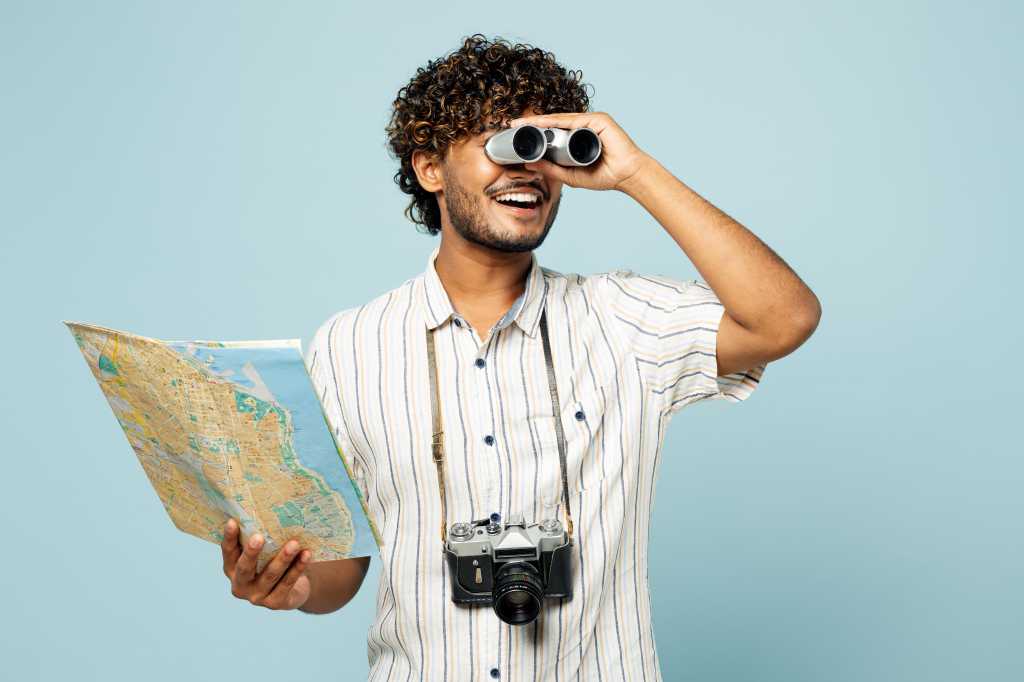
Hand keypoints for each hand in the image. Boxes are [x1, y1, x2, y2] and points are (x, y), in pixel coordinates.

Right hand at [221, 518, 312, 609]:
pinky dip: (298, 568)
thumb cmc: (272, 564)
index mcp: (232, 569)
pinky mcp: (275, 603)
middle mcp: (240, 585)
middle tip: (258, 537)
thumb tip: (265, 511)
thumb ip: (258, 540)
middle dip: (251, 552)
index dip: (229, 538)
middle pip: (244, 568)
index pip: (228, 552)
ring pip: (271, 575)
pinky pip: (288, 583)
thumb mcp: (262, 554)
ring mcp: (257, 597)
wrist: (292, 591)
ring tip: (294, 543)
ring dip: (283, 558)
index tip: (232, 522)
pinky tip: (306, 555)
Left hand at [508, 111, 651, 192]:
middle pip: (553, 122)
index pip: (552, 131)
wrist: (626, 175)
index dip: (534, 130)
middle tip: (512, 123)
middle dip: (533, 123)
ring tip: (522, 122)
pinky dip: (557, 121)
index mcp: (577, 137)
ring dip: (540, 120)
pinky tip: (542, 122)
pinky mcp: (599, 119)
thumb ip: (551, 169)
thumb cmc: (604, 175)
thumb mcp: (570, 175)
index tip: (516, 131)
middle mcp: (583, 126)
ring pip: (561, 119)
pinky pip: (573, 120)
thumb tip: (528, 163)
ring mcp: (591, 121)